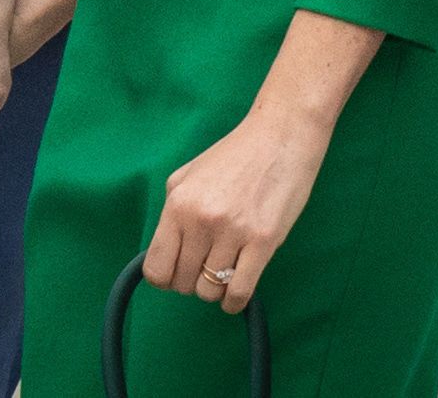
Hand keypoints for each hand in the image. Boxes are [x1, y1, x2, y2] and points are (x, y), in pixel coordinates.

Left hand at [142, 7, 381, 316]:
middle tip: (205, 269)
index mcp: (179, 204)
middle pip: (183, 282)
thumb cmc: (236, 154)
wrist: (281, 135)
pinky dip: (234, 302)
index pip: (156, 268)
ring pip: (210, 291)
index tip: (177, 274)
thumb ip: (172, 214)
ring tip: (224, 274)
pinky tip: (235, 296)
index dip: (165, 278)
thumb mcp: (189, 175)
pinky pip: (240, 291)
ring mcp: (233, 232)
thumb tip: (163, 254)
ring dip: (215, 290)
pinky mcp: (263, 241)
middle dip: (191, 282)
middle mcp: (201, 220)